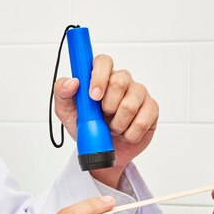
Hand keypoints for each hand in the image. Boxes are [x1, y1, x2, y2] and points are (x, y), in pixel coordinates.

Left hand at [54, 54, 158, 187]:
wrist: (101, 152)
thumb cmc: (85, 126)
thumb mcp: (66, 111)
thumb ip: (62, 92)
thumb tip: (72, 82)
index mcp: (100, 76)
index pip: (103, 61)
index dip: (99, 76)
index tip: (93, 96)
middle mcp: (121, 80)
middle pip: (120, 81)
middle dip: (108, 105)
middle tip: (103, 116)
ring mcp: (138, 93)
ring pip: (131, 104)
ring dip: (117, 124)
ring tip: (112, 128)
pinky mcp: (151, 109)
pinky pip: (143, 120)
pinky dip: (130, 134)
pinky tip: (125, 134)